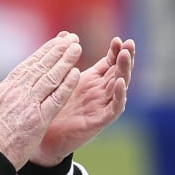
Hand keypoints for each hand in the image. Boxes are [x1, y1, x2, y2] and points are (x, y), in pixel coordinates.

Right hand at [0, 32, 82, 165]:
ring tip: (76, 48)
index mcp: (6, 87)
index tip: (56, 41)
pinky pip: (56, 100)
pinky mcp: (39, 120)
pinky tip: (76, 74)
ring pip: (50, 78)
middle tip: (72, 38)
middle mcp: (19, 92)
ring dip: (65, 62)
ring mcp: (30, 105)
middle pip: (42, 67)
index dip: (44, 51)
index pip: (29, 64)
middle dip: (58, 51)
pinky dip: (66, 86)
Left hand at [32, 36, 132, 166]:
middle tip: (129, 44)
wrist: (44, 140)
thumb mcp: (60, 79)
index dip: (115, 52)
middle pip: (119, 72)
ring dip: (124, 71)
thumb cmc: (51, 109)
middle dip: (125, 57)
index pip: (109, 63)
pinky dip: (119, 95)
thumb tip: (64, 34)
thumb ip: (65, 59)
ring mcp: (102, 106)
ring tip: (125, 56)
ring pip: (120, 86)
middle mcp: (101, 93)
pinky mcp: (100, 121)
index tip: (117, 39)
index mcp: (92, 81)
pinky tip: (119, 83)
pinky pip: (115, 108)